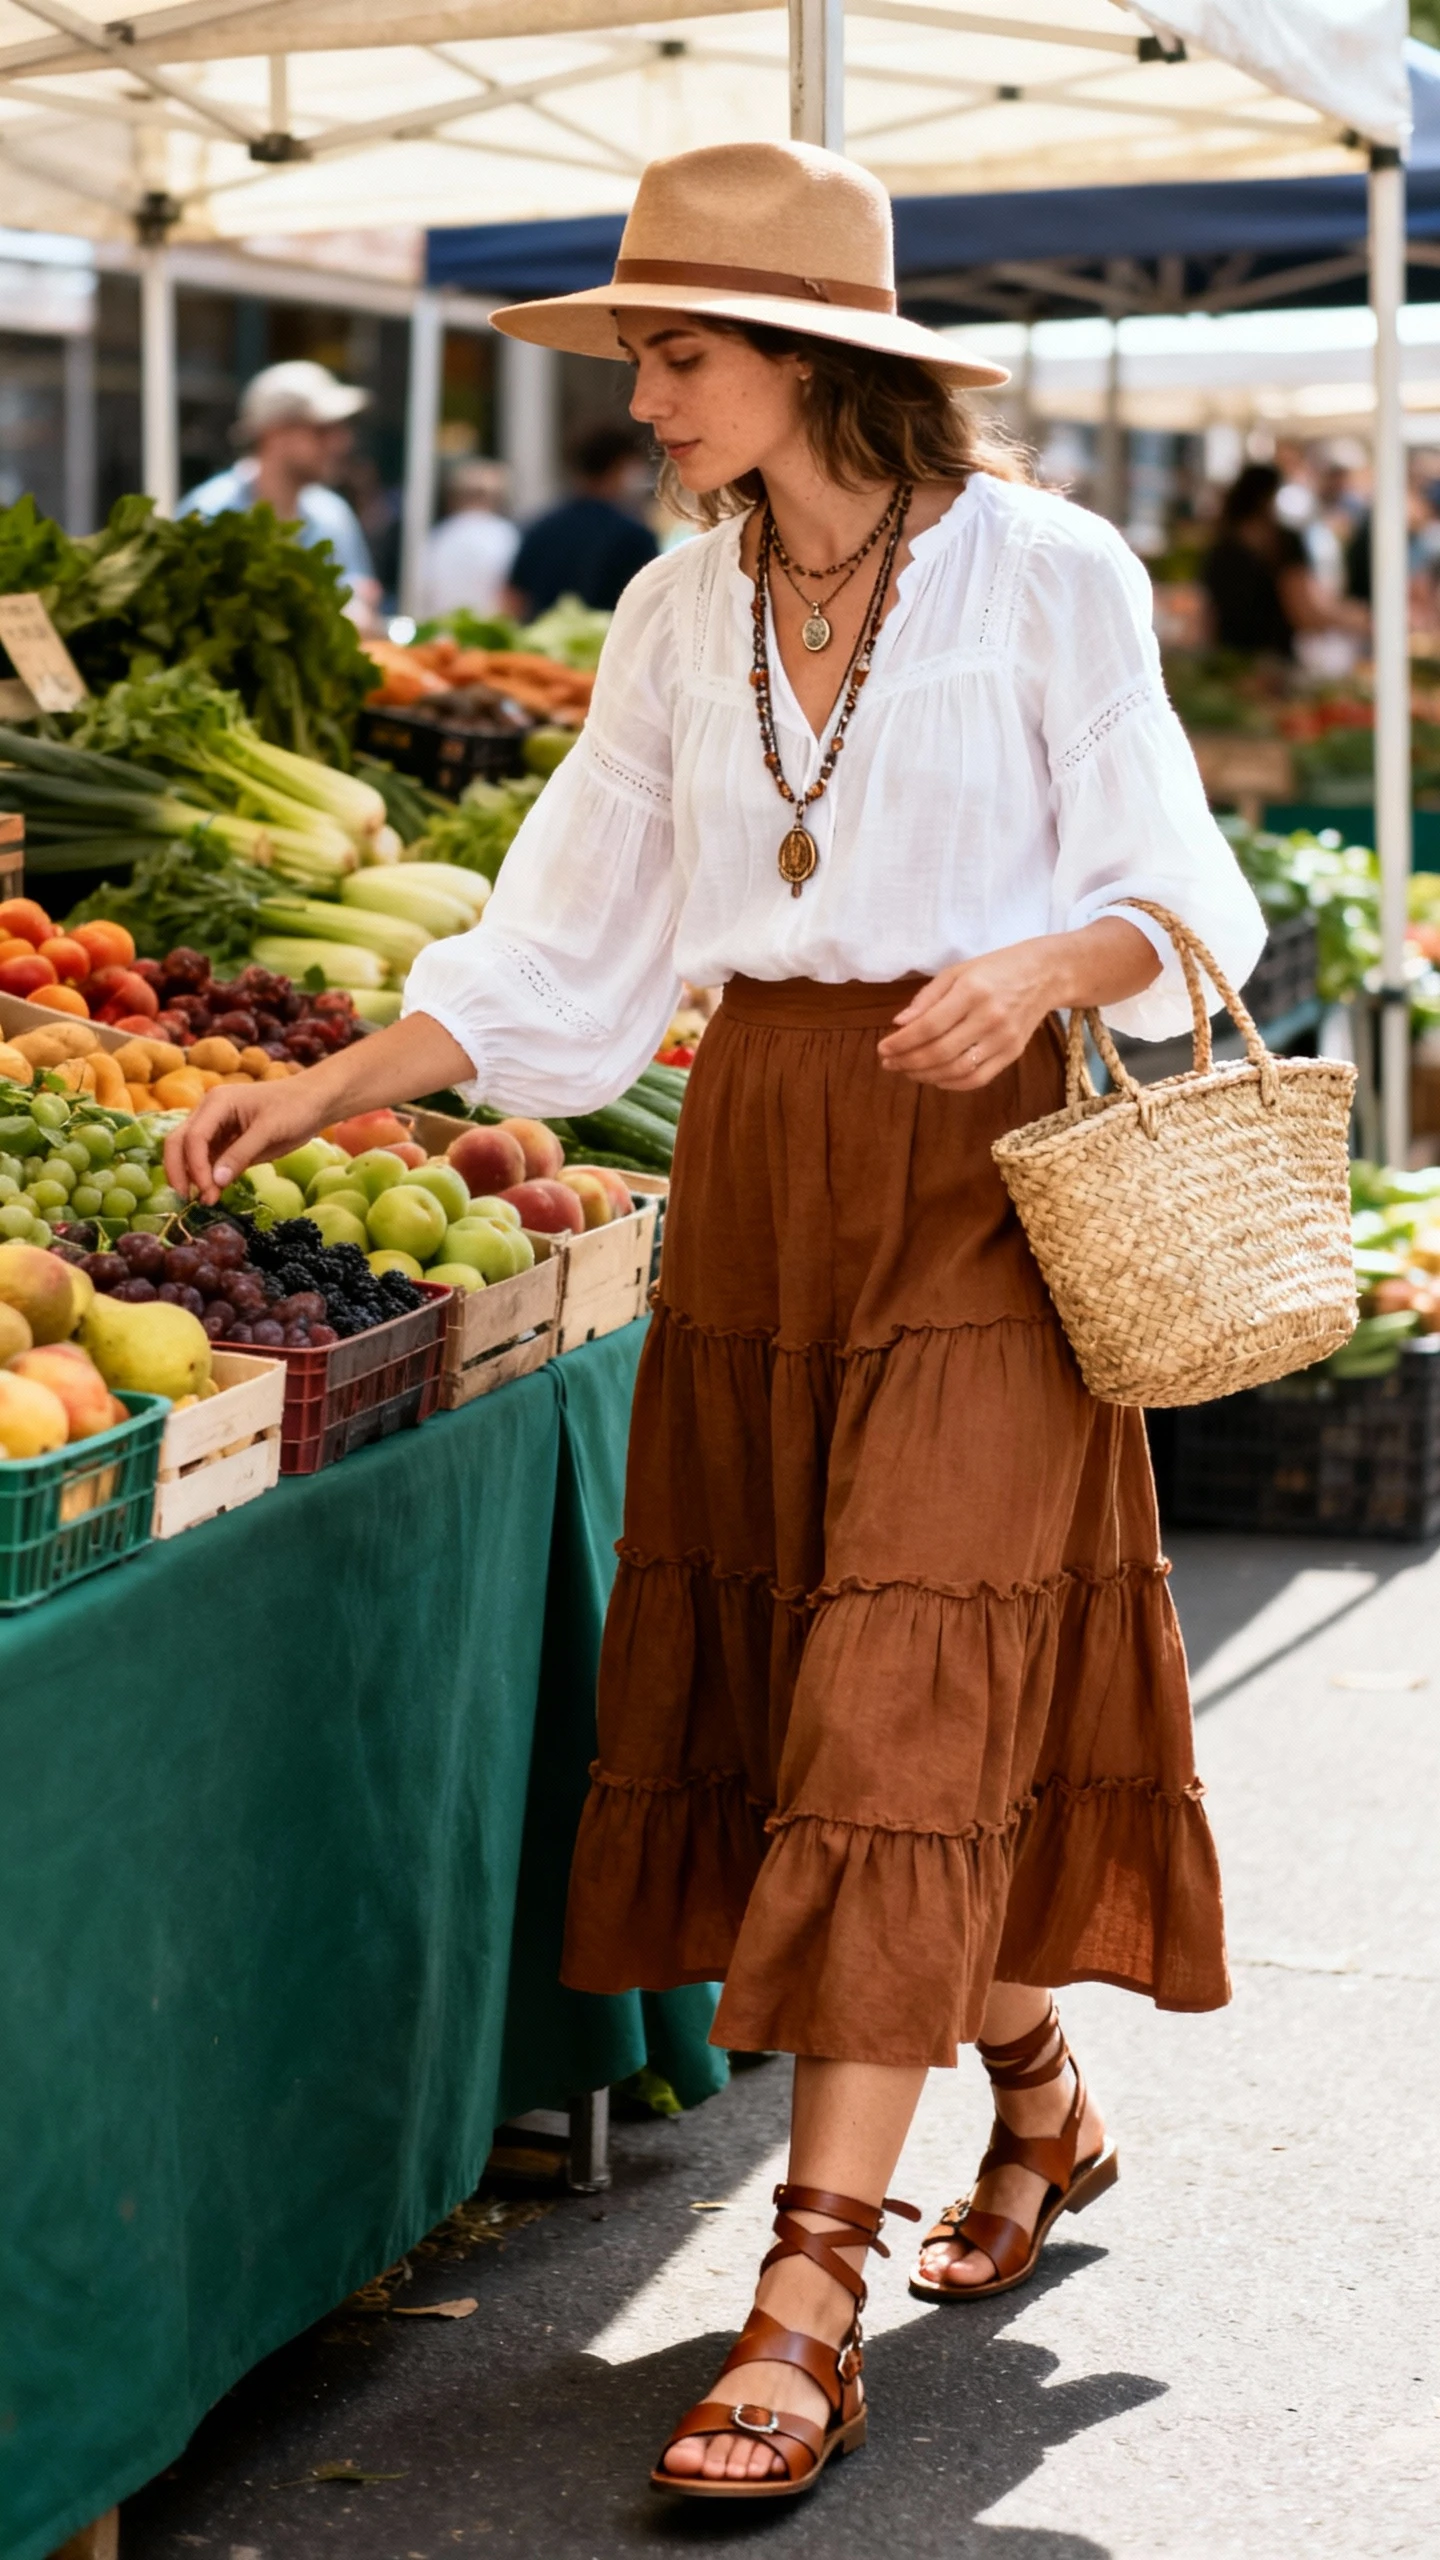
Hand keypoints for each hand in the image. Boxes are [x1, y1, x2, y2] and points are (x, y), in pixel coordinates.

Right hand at [165, 1066, 335, 1203]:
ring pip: (189, 1153)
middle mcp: (209, 1113)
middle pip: (178, 1142)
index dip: (195, 1165)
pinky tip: (214, 1192)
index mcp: (217, 1102)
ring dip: (193, 1177)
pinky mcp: (225, 1142)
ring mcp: (215, 1127)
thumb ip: (241, 1155)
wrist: (314, 1102)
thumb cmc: (294, 1108)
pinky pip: (208, 1160)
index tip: (207, 1190)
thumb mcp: (270, 1131)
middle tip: (191, 1199)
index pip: (193, 1136)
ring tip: (208, 1200)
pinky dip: (207, 1177)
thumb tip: (215, 1182)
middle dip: (181, 1171)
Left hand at [877, 943, 1056, 1089]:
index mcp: (972, 991)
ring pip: (957, 1069)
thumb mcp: (957, 971)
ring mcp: (1004, 1038)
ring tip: (908, 1071)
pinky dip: (952, 1084)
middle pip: (940, 1051)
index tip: (883, 1049)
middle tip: (890, 1063)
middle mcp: (989, 1017)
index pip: (929, 1026)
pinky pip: (978, 1078)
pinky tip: (935, 1078)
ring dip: (926, 1076)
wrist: (1045, 975)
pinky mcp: (1013, 1053)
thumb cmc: (995, 969)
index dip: (902, 1042)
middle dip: (908, 1062)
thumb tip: (899, 1024)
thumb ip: (927, 998)